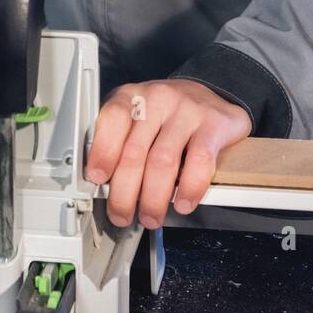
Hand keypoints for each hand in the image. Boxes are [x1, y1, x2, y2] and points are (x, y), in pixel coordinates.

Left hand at [85, 78, 251, 228]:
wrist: (208, 96)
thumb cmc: (164, 113)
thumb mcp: (134, 116)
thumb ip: (118, 143)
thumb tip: (103, 183)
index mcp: (131, 96)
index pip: (113, 119)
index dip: (103, 151)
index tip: (98, 178)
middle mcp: (158, 99)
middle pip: (135, 150)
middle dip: (125, 192)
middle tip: (122, 215)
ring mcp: (187, 110)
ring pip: (163, 161)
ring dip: (154, 198)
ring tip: (151, 216)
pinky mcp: (214, 125)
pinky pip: (199, 162)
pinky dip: (189, 188)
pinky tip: (183, 203)